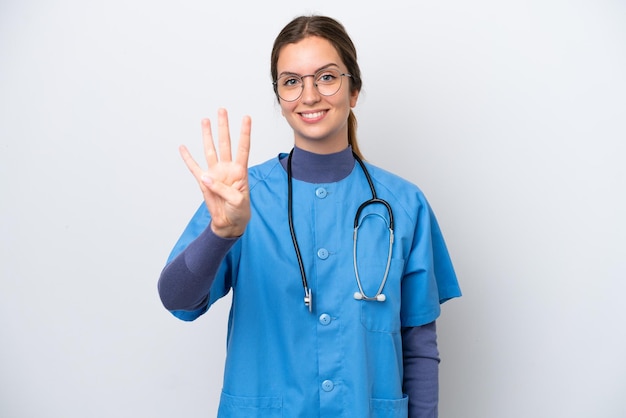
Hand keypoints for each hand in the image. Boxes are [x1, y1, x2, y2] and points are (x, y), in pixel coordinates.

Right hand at [179, 108, 250, 237]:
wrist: (229, 223)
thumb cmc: (239, 211)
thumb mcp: (237, 201)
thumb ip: (223, 189)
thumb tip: (206, 177)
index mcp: (240, 171)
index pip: (243, 148)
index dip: (244, 133)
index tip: (246, 118)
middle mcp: (227, 168)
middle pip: (225, 143)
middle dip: (223, 127)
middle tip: (222, 110)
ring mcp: (215, 173)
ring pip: (210, 150)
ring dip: (207, 135)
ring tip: (205, 120)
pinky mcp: (203, 182)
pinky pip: (193, 167)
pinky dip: (187, 158)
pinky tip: (183, 147)